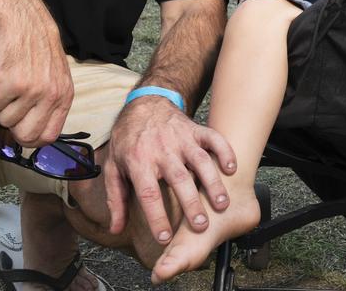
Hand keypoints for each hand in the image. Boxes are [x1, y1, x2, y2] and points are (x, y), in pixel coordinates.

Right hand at [0, 0, 72, 147]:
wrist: (20, 20)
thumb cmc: (34, 49)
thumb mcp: (53, 77)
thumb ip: (48, 104)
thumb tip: (33, 136)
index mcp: (65, 96)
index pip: (49, 136)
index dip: (30, 138)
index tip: (20, 130)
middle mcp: (52, 94)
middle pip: (25, 135)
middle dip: (11, 124)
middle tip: (10, 104)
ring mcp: (32, 89)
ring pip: (4, 119)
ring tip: (7, 80)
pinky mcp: (11, 82)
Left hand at [104, 96, 236, 244]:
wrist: (143, 106)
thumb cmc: (128, 141)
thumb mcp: (113, 168)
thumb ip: (116, 199)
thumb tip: (116, 229)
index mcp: (139, 162)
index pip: (148, 194)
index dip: (157, 217)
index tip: (165, 239)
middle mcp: (162, 150)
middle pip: (178, 179)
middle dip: (191, 203)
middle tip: (201, 226)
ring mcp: (181, 139)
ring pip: (201, 161)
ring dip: (213, 183)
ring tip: (221, 204)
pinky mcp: (196, 130)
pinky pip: (214, 139)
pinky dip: (225, 152)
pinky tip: (232, 169)